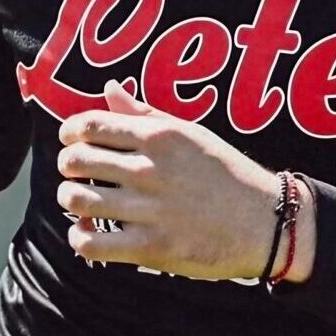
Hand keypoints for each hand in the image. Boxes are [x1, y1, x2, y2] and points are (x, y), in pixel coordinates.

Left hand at [55, 81, 314, 282]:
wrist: (268, 223)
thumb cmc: (226, 174)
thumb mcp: (192, 134)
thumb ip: (145, 113)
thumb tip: (110, 87)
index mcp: (159, 137)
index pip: (88, 125)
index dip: (70, 132)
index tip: (71, 141)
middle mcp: (150, 170)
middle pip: (76, 160)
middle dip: (68, 165)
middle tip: (75, 172)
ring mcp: (150, 210)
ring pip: (76, 199)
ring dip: (70, 199)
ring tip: (81, 200)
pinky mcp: (152, 248)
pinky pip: (90, 243)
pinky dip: (79, 238)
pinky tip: (88, 232)